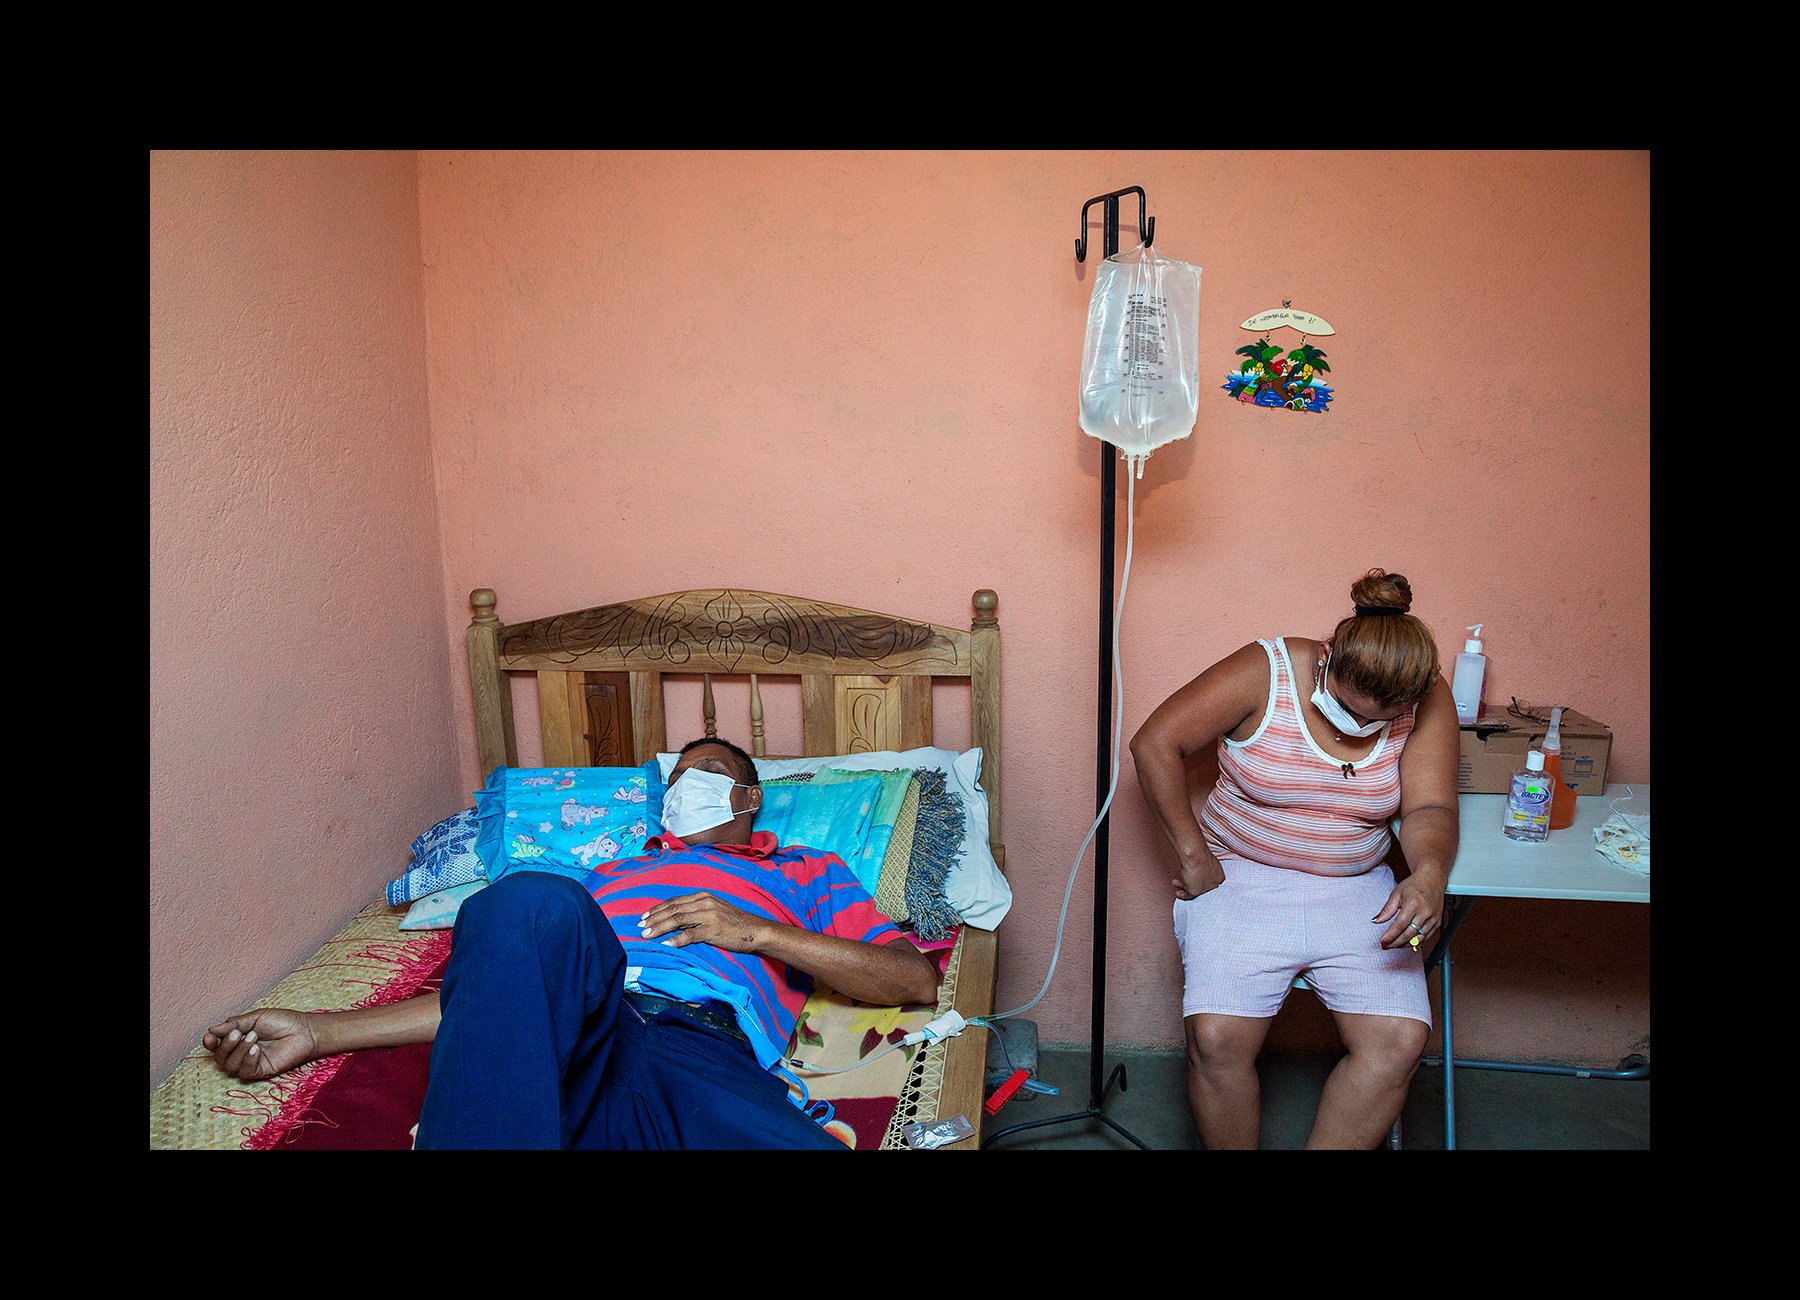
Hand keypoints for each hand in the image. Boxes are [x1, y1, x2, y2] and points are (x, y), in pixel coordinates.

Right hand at [202, 1008, 319, 1079]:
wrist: (304, 1030)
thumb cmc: (282, 1021)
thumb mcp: (255, 1018)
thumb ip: (234, 1024)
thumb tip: (211, 1030)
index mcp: (237, 1038)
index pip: (216, 1044)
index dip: (209, 1042)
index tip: (209, 1037)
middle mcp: (240, 1052)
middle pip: (219, 1057)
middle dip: (224, 1045)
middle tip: (237, 1033)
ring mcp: (250, 1063)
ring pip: (230, 1066)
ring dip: (238, 1050)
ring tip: (254, 1036)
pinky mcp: (260, 1071)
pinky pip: (244, 1072)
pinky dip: (247, 1060)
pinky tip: (256, 1049)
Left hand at [639, 892, 769, 952]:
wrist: (755, 930)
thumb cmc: (735, 923)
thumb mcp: (714, 911)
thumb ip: (696, 912)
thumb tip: (675, 920)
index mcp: (703, 896)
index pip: (674, 901)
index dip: (657, 909)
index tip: (644, 917)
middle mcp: (704, 902)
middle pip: (672, 909)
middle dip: (654, 918)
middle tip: (640, 927)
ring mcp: (709, 915)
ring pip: (677, 920)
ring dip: (659, 928)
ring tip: (647, 935)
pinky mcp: (713, 929)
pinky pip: (689, 935)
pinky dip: (676, 940)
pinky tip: (666, 945)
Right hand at [1174, 848, 1225, 900]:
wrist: (1196, 855)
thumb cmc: (1201, 854)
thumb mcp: (1208, 860)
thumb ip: (1206, 868)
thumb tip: (1200, 868)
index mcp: (1220, 878)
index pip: (1212, 883)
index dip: (1203, 881)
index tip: (1195, 878)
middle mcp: (1214, 885)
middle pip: (1204, 889)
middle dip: (1194, 884)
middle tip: (1186, 881)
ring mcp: (1205, 890)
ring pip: (1195, 892)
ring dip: (1185, 888)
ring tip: (1178, 883)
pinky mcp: (1196, 892)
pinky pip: (1188, 896)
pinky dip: (1182, 895)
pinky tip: (1178, 892)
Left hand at [1372, 872, 1446, 950]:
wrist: (1432, 879)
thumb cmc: (1414, 885)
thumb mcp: (1396, 894)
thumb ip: (1387, 909)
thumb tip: (1377, 921)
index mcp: (1413, 904)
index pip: (1400, 925)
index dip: (1390, 936)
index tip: (1382, 941)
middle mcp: (1425, 912)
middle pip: (1409, 934)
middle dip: (1396, 943)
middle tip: (1386, 946)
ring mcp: (1433, 918)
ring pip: (1418, 938)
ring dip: (1405, 944)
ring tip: (1394, 945)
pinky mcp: (1437, 922)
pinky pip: (1426, 937)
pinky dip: (1415, 942)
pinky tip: (1406, 942)